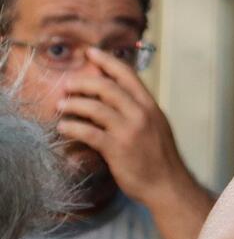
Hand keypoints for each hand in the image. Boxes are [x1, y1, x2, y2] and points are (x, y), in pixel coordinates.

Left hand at [56, 48, 193, 204]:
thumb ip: (137, 111)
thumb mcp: (155, 126)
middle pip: (108, 87)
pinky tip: (64, 127)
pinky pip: (89, 132)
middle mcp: (141, 114)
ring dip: (74, 104)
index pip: (128, 75)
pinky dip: (73, 127)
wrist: (168, 185)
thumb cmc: (159, 157)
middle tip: (68, 84)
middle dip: (84, 82)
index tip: (91, 53)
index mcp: (151, 106)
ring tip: (61, 105)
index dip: (108, 61)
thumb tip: (114, 97)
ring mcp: (129, 131)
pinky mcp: (117, 149)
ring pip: (95, 108)